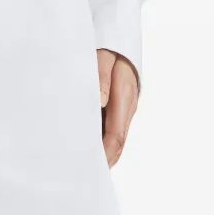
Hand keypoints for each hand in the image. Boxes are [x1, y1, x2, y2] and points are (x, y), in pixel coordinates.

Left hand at [97, 49, 138, 167]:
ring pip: (116, 136)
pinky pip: (113, 128)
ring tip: (86, 167)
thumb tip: (100, 101)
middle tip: (86, 175)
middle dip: (105, 159)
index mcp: (125, 97)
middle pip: (118, 141)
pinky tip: (89, 146)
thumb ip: (100, 78)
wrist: (120, 39)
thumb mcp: (103, 57)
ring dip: (104, 152)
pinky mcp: (119, 106)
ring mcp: (125, 107)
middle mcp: (127, 106)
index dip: (105, 152)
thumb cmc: (108, 47)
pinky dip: (103, 140)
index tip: (92, 165)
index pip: (116, 134)